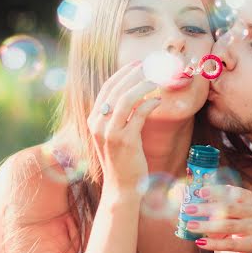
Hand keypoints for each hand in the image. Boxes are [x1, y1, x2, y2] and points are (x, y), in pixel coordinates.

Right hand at [87, 61, 160, 190]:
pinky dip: (150, 104)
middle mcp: (98, 124)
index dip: (122, 74)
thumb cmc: (123, 160)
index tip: (137, 64)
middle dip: (134, 75)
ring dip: (143, 85)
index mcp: (93, 120)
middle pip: (115, 90)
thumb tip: (136, 93)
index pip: (106, 89)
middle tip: (150, 67)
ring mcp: (110, 132)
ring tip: (156, 80)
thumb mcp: (115, 135)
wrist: (121, 188)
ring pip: (125, 99)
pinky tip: (158, 100)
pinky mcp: (125, 140)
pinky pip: (139, 114)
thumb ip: (120, 116)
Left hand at [183, 185, 251, 252]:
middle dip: (206, 208)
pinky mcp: (251, 245)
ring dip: (206, 226)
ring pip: (228, 225)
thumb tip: (182, 192)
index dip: (215, 191)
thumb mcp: (214, 211)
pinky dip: (213, 243)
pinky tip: (199, 242)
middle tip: (188, 210)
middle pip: (228, 208)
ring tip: (190, 225)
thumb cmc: (221, 225)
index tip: (199, 193)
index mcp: (246, 197)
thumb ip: (203, 201)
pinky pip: (229, 244)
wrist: (232, 251)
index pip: (232, 191)